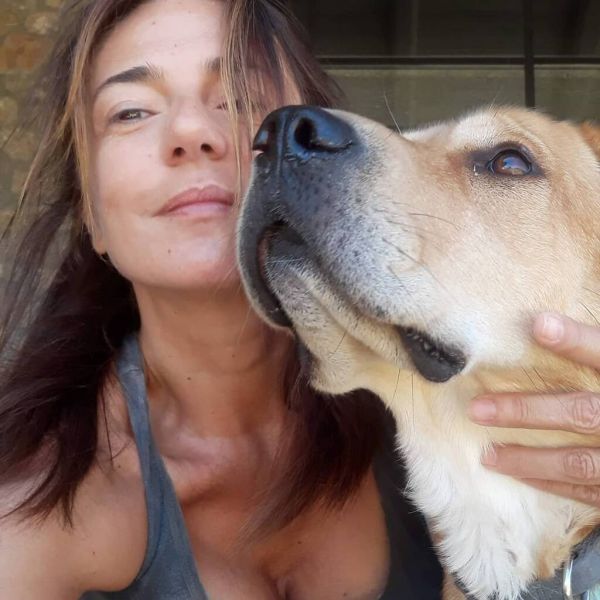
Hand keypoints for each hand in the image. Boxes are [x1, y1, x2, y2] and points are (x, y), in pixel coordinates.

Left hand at [469, 312, 599, 506]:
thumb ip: (593, 352)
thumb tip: (543, 324)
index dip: (576, 340)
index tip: (538, 324)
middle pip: (582, 412)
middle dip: (527, 411)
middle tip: (478, 409)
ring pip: (578, 460)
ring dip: (528, 458)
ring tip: (487, 453)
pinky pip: (586, 490)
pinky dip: (550, 482)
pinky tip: (517, 473)